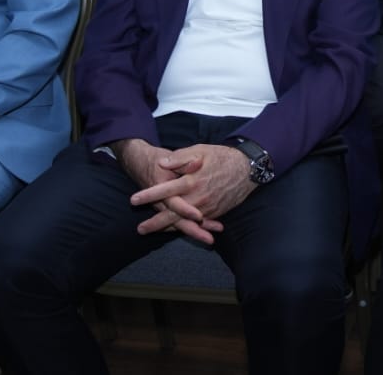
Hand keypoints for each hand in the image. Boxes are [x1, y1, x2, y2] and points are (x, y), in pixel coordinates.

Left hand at [119, 141, 245, 242]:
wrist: (248, 169)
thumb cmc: (222, 157)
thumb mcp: (200, 150)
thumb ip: (179, 158)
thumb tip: (162, 163)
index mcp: (191, 181)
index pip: (165, 190)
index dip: (148, 195)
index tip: (134, 200)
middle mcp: (198, 197)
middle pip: (172, 214)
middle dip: (155, 223)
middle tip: (140, 229)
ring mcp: (207, 207)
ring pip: (184, 222)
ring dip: (168, 228)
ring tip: (153, 232)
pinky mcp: (215, 212)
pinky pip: (198, 224)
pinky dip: (186, 229)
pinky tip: (176, 231)